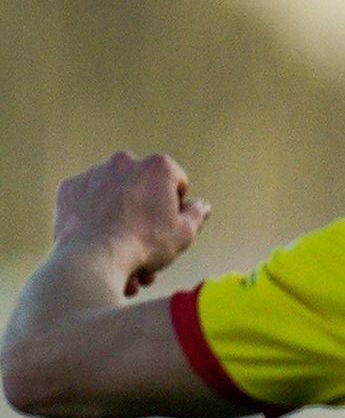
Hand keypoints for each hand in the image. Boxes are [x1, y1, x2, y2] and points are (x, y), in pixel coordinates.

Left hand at [53, 153, 212, 294]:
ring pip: (114, 194)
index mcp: (157, 167)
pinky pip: (87, 199)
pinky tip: (98, 238)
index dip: (177, 206)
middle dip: (145, 211)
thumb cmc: (145, 243)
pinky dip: (93, 215)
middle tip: (145, 240)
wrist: (94, 256)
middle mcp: (124, 161)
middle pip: (143, 187)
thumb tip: (201, 204)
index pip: (176, 181)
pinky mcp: (70, 187)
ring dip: (120, 215)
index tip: (169, 226)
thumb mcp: (185, 232)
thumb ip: (197, 213)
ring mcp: (94, 172)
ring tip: (121, 247)